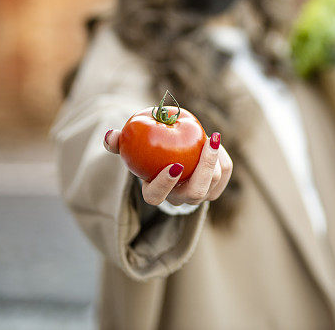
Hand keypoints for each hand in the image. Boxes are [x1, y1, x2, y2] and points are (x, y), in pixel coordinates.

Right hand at [104, 130, 232, 206]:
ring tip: (210, 137)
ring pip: (213, 183)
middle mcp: (179, 199)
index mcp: (155, 192)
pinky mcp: (216, 187)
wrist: (170, 159)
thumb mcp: (130, 146)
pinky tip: (214, 141)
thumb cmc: (147, 151)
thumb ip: (118, 143)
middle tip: (207, 141)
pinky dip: (222, 156)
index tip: (174, 165)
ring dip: (214, 158)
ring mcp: (199, 196)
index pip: (156, 197)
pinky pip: (225, 172)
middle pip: (195, 193)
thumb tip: (110, 136)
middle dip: (204, 169)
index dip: (164, 184)